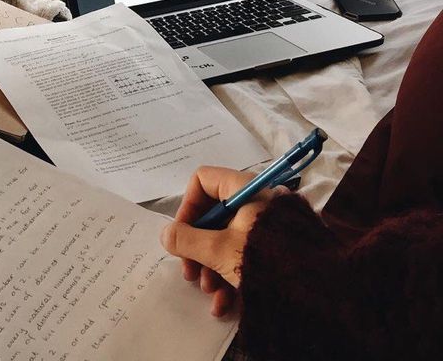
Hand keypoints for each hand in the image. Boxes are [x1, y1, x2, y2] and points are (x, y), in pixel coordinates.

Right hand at [160, 166, 277, 316]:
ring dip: (211, 267)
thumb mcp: (219, 250)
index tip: (182, 234)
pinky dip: (230, 276)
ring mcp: (267, 225)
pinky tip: (224, 303)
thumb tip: (166, 234)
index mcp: (244, 189)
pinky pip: (245, 255)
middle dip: (197, 248)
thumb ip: (187, 240)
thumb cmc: (263, 259)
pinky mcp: (276, 248)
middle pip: (213, 215)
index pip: (204, 180)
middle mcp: (255, 201)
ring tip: (209, 291)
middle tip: (190, 272)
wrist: (317, 290)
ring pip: (227, 239)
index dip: (188, 206)